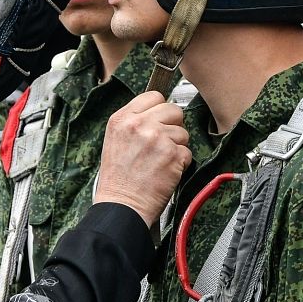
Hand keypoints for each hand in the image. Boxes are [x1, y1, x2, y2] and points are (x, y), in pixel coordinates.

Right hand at [96, 91, 191, 225]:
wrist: (122, 205)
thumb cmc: (118, 179)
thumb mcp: (115, 139)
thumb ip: (134, 122)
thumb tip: (157, 113)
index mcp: (123, 119)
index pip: (154, 96)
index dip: (160, 109)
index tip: (160, 119)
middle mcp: (140, 125)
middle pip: (173, 110)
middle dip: (172, 125)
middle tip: (163, 142)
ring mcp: (158, 139)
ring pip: (183, 132)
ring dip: (177, 146)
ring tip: (160, 161)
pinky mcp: (173, 155)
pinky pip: (187, 152)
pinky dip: (181, 163)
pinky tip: (166, 171)